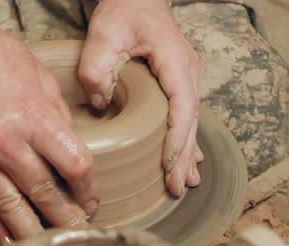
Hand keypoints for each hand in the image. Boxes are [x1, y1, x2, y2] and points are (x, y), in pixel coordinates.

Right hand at [0, 19, 98, 245]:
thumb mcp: (40, 78)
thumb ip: (59, 118)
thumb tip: (72, 149)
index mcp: (31, 117)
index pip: (73, 165)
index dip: (88, 187)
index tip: (92, 198)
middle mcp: (3, 141)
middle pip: (43, 192)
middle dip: (66, 218)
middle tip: (79, 232)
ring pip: (9, 206)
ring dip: (33, 231)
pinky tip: (8, 240)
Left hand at [79, 0, 202, 195]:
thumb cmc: (125, 10)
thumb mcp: (104, 31)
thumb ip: (97, 64)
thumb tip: (99, 100)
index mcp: (174, 61)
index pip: (182, 106)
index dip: (178, 138)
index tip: (171, 165)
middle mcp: (186, 71)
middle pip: (191, 120)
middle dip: (184, 155)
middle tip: (177, 185)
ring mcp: (184, 76)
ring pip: (191, 120)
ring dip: (188, 151)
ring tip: (186, 181)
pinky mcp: (176, 81)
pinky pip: (184, 114)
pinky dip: (185, 138)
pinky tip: (185, 157)